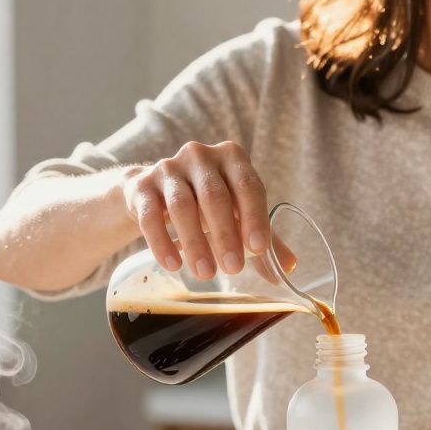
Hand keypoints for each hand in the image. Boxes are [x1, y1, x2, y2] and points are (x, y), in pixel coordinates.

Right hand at [122, 140, 268, 279]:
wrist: (153, 194)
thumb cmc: (206, 204)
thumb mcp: (236, 215)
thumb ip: (262, 238)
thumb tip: (289, 267)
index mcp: (231, 157)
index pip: (248, 186)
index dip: (254, 217)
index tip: (258, 249)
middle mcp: (200, 156)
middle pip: (215, 196)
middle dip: (225, 235)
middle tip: (233, 269)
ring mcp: (168, 168)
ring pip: (182, 206)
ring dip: (195, 242)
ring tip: (205, 274)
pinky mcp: (141, 186)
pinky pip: (150, 215)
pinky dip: (161, 242)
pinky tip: (173, 264)